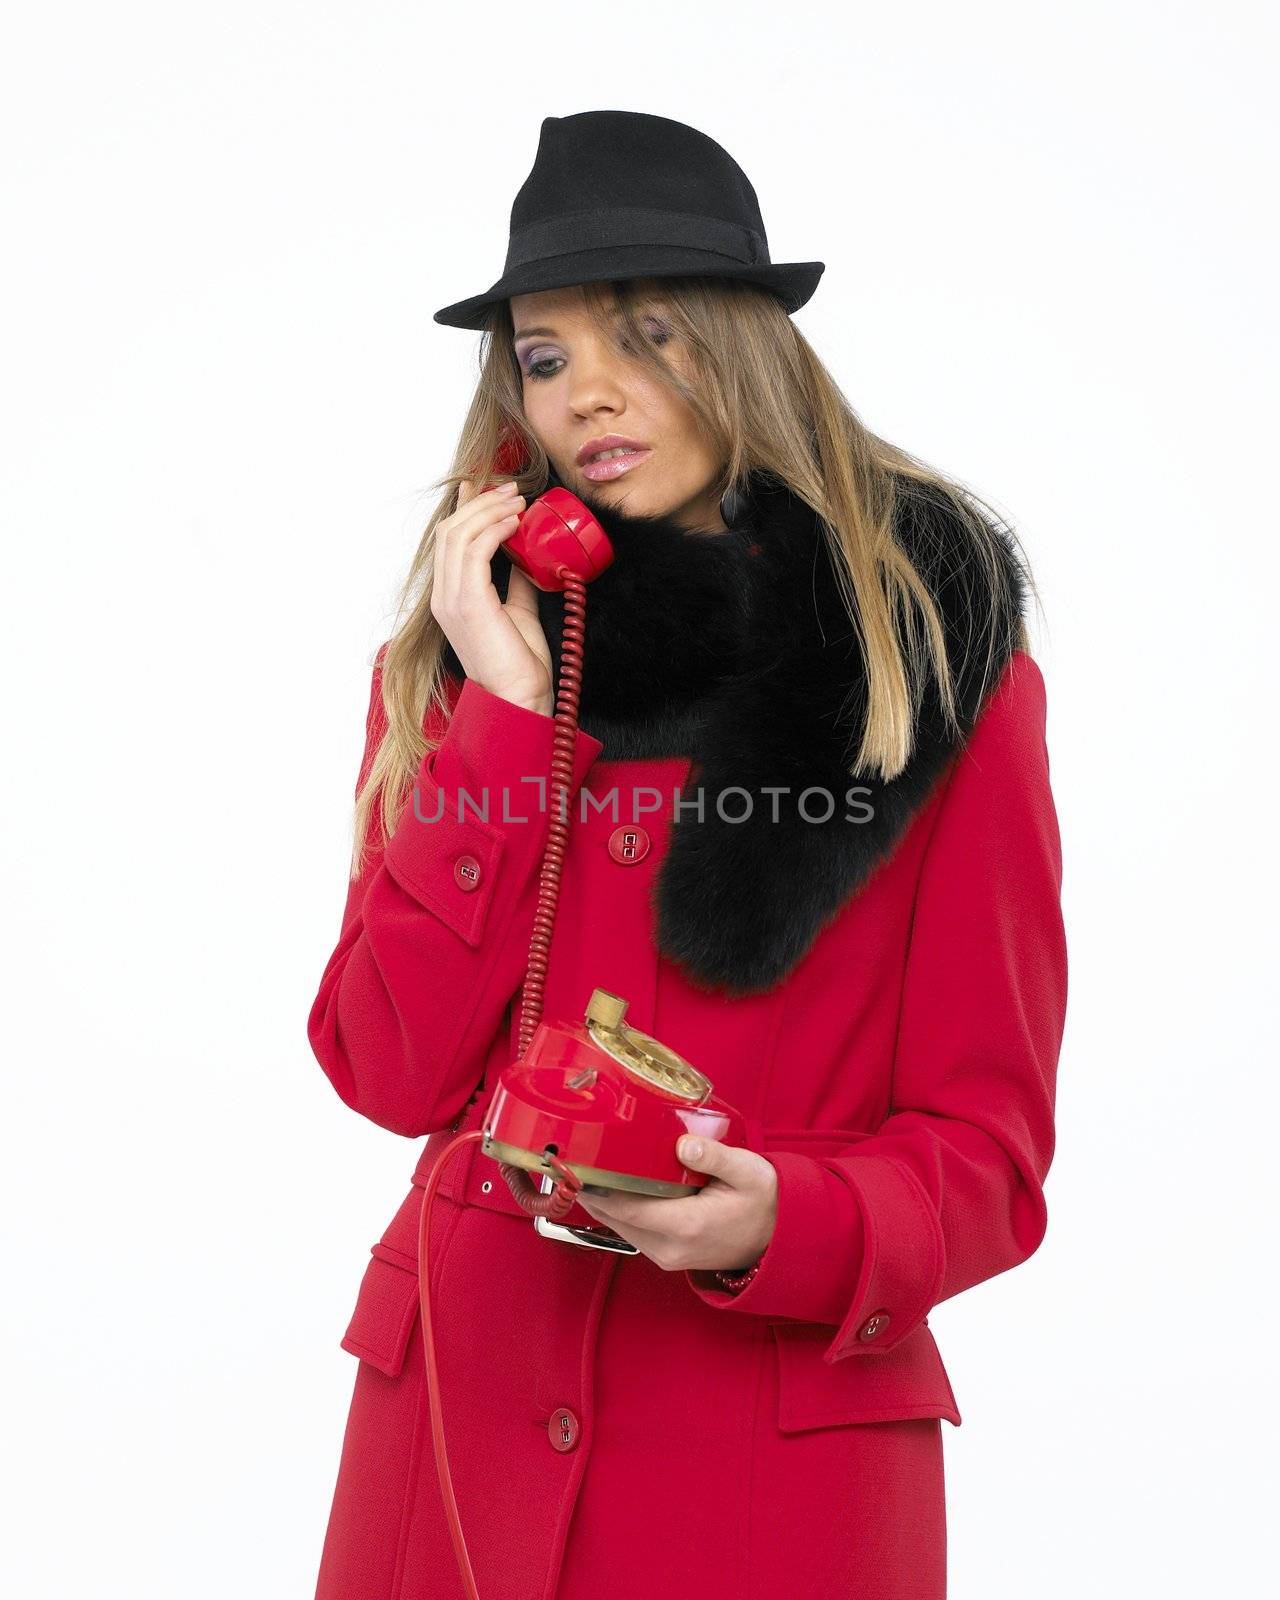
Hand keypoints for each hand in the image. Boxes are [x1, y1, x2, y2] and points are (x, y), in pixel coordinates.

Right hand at [430, 477, 553, 714]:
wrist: (518, 698)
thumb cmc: (519, 664)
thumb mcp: (518, 611)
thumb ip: (516, 581)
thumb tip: (525, 553)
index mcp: (451, 599)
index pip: (448, 542)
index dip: (463, 508)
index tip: (484, 485)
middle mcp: (444, 596)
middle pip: (450, 531)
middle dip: (481, 503)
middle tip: (512, 490)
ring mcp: (452, 599)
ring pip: (458, 534)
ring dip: (490, 510)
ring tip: (518, 501)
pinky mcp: (468, 603)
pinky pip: (475, 551)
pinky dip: (495, 529)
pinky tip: (515, 522)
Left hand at [575, 1136, 777, 1273]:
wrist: (779, 1237)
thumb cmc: (764, 1201)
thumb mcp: (748, 1171)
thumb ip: (714, 1157)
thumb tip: (684, 1144)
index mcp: (686, 1225)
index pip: (626, 1207)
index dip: (596, 1188)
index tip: (577, 1166)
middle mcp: (670, 1247)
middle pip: (615, 1218)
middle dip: (592, 1190)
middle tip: (572, 1159)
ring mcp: (667, 1255)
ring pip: (620, 1226)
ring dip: (602, 1201)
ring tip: (585, 1168)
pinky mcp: (667, 1254)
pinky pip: (632, 1231)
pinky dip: (618, 1210)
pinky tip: (611, 1186)